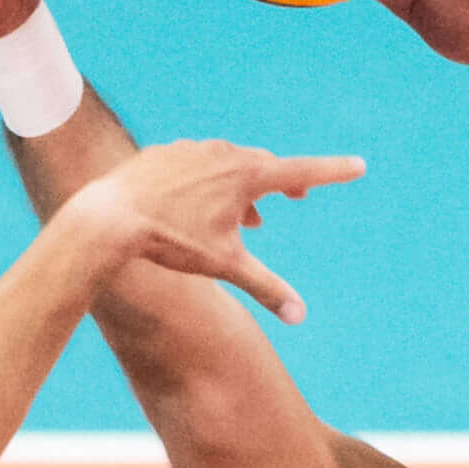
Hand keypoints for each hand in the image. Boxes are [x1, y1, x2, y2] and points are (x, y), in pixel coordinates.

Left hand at [61, 140, 364, 323]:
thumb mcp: (225, 266)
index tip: (359, 166)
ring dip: (244, 188)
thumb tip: (300, 317)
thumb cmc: (169, 240)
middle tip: (297, 198)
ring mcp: (193, 150)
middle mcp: (223, 154)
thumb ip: (266, 288)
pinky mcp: (165, 153)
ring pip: (230, 166)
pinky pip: (198, 165)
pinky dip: (210, 183)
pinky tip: (200, 207)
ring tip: (249, 218)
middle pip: (265, 167)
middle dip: (283, 184)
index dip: (333, 171)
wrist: (109, 217)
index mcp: (245, 175)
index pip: (302, 172)